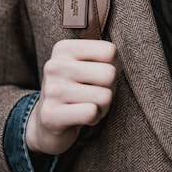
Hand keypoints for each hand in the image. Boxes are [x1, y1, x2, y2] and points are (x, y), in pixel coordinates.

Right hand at [26, 39, 119, 154]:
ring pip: (105, 96)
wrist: (47, 122)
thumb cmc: (76, 90)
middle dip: (109, 89)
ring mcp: (51, 90)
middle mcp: (54, 66)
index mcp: (64, 49)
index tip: (98, 76)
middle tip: (94, 94)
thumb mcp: (85, 66)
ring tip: (87, 106)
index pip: (110, 51)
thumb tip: (123, 62)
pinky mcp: (50, 114)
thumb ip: (104, 58)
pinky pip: (91, 113)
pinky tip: (81, 117)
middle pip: (109, 73)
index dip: (113, 67)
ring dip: (103, 106)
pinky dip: (94, 118)